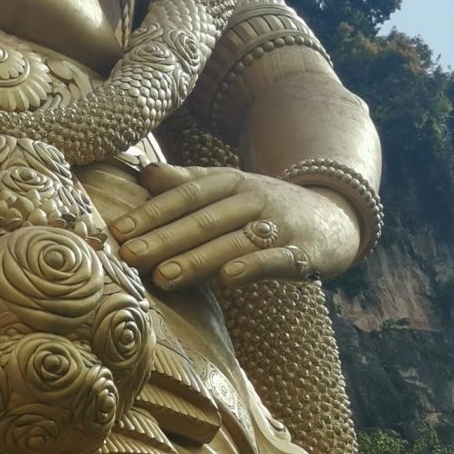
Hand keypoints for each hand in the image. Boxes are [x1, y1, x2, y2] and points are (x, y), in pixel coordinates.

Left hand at [111, 163, 362, 290]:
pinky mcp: (302, 253)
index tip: (118, 230)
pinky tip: (228, 280)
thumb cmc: (265, 207)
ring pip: (233, 242)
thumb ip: (188, 184)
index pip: (186, 196)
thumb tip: (145, 173)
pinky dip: (252, 268)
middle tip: (128, 256)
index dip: (152, 212)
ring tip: (163, 277)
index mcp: (230, 182)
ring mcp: (278, 226)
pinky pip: (274, 260)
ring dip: (197, 259)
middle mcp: (252, 199)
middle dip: (164, 238)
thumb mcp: (229, 189)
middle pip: (203, 220)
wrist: (334, 216)